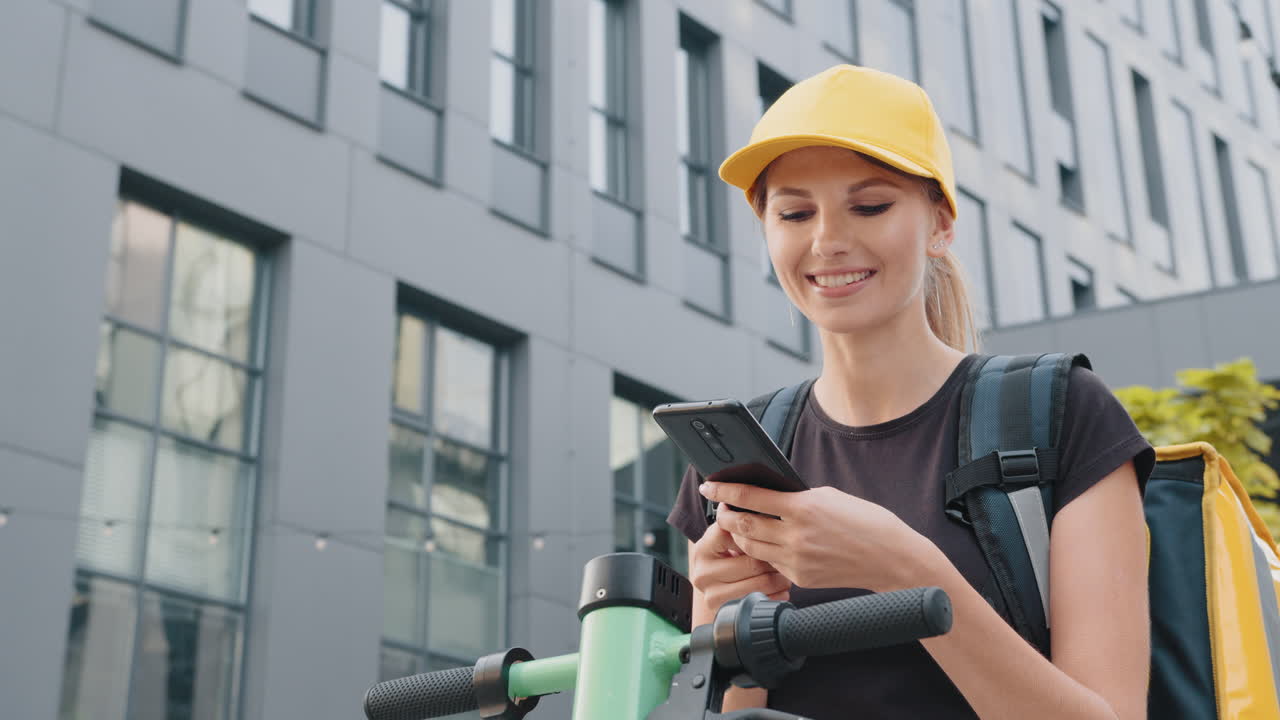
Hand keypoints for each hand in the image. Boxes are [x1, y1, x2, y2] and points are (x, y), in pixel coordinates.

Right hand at [688, 521, 791, 624]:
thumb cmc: (730, 555)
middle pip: (752, 561)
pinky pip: (762, 601)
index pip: (733, 534)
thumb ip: (741, 524)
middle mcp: (702, 572)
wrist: (717, 585)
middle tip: (787, 554)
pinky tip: (779, 587)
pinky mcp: (726, 611)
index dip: (757, 533)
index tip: (770, 534)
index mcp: (702, 548)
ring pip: (760, 583)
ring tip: (784, 570)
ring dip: (779, 577)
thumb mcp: (728, 538)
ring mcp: (712, 594)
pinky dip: (777, 594)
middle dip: (774, 558)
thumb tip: (765, 503)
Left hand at [700, 482, 943, 591]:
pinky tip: (765, 542)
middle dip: (725, 514)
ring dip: (739, 534)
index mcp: (803, 507)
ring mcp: (796, 559)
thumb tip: (768, 497)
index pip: (750, 497)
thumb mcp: (830, 497)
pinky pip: (770, 562)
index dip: (724, 490)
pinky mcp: (799, 577)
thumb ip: (797, 497)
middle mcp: (795, 535)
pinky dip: (763, 551)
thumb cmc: (865, 521)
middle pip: (742, 524)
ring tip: (737, 523)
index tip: (709, 484)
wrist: (891, 559)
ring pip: (750, 546)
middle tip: (719, 506)